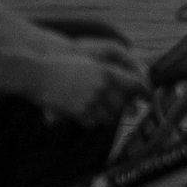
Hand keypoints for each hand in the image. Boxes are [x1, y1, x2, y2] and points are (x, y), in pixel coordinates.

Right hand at [31, 44, 146, 127]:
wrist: (37, 73)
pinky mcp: (79, 113)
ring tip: (99, 111)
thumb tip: (124, 85)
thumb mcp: (89, 64)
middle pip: (123, 106)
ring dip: (106, 116)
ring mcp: (91, 101)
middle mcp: (102, 87)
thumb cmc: (61, 66)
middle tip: (123, 110)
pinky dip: (92, 121)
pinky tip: (85, 114)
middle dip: (122, 109)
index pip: (135, 84)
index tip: (149, 99)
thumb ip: (107, 74)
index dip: (145, 93)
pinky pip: (93, 123)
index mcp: (107, 72)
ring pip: (109, 117)